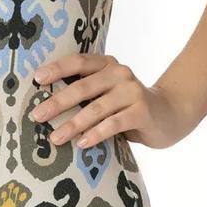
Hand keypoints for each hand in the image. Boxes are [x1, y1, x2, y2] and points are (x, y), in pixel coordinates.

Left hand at [29, 53, 195, 149]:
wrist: (170, 114)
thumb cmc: (128, 106)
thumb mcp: (108, 94)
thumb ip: (87, 93)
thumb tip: (45, 106)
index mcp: (107, 65)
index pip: (79, 62)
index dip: (57, 69)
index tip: (36, 79)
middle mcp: (120, 73)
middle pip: (83, 86)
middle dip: (58, 102)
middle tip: (37, 115)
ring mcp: (133, 92)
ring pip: (97, 108)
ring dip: (73, 124)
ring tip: (56, 138)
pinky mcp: (142, 112)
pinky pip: (114, 123)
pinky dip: (96, 134)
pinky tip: (82, 144)